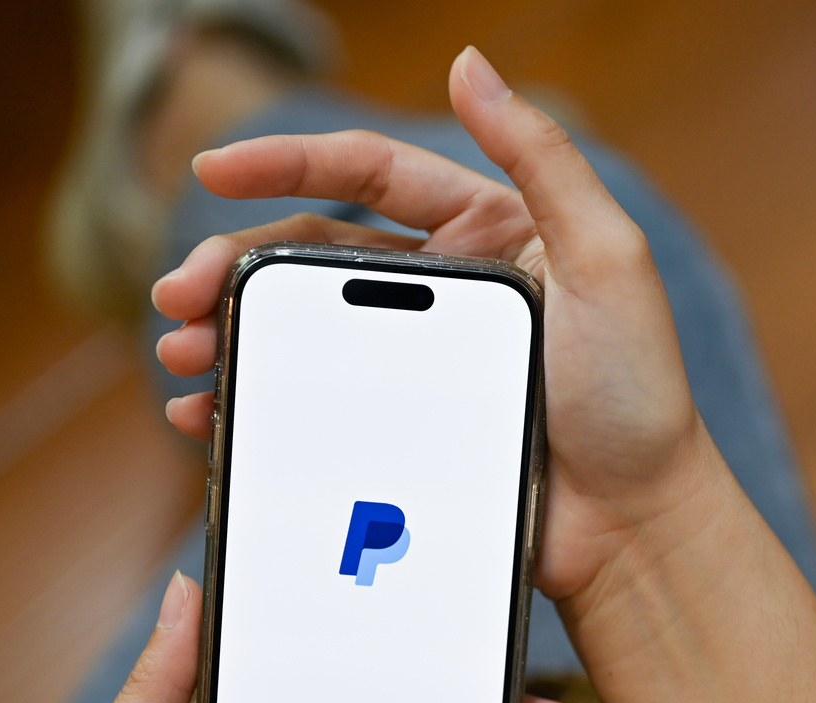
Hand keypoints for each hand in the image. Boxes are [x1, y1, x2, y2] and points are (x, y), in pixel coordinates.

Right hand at [152, 46, 728, 616]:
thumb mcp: (607, 261)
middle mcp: (446, 290)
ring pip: (302, 329)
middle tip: (177, 294)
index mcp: (489, 233)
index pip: (368, 173)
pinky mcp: (406, 432)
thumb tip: (470, 62)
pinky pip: (317, 405)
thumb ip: (544, 158)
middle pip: (312, 253)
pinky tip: (217, 412)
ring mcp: (419, 364)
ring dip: (233, 332)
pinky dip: (262, 402)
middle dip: (235, 263)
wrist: (638, 527)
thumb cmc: (638, 395)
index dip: (286, 159)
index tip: (212, 165)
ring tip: (183, 355)